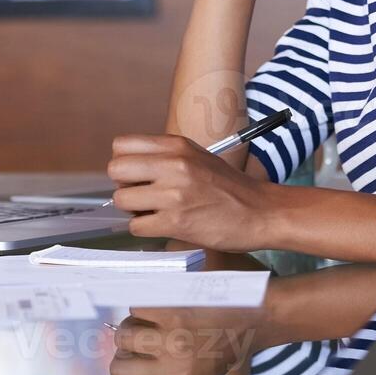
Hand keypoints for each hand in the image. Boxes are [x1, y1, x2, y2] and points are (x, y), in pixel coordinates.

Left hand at [108, 134, 276, 250]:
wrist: (260, 211)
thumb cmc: (229, 187)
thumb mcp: (196, 156)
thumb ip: (164, 157)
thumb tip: (127, 169)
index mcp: (176, 146)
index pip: (121, 145)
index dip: (125, 163)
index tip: (136, 174)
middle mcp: (173, 165)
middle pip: (115, 170)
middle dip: (124, 186)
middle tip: (143, 195)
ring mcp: (174, 193)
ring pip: (122, 200)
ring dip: (135, 210)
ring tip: (157, 211)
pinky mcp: (176, 222)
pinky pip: (136, 226)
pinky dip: (146, 229)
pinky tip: (165, 225)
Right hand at [109, 305, 261, 374]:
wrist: (255, 316)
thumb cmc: (226, 342)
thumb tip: (130, 364)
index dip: (127, 372)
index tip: (136, 359)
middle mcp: (174, 370)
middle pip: (118, 366)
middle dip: (125, 349)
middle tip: (140, 336)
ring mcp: (173, 341)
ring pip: (124, 334)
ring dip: (133, 323)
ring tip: (152, 318)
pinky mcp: (175, 314)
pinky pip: (137, 308)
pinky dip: (146, 303)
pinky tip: (163, 303)